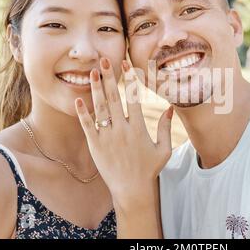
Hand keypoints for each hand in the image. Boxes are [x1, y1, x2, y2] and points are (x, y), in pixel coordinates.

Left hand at [74, 57, 172, 207]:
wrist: (131, 190)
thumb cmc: (149, 169)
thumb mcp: (163, 150)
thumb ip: (166, 128)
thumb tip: (170, 108)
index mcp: (138, 128)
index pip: (133, 98)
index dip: (129, 80)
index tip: (125, 65)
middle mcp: (122, 130)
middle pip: (114, 98)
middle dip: (109, 78)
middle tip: (104, 60)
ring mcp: (107, 137)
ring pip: (100, 108)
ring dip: (95, 89)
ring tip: (92, 73)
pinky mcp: (95, 146)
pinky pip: (87, 126)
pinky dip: (82, 113)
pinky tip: (78, 99)